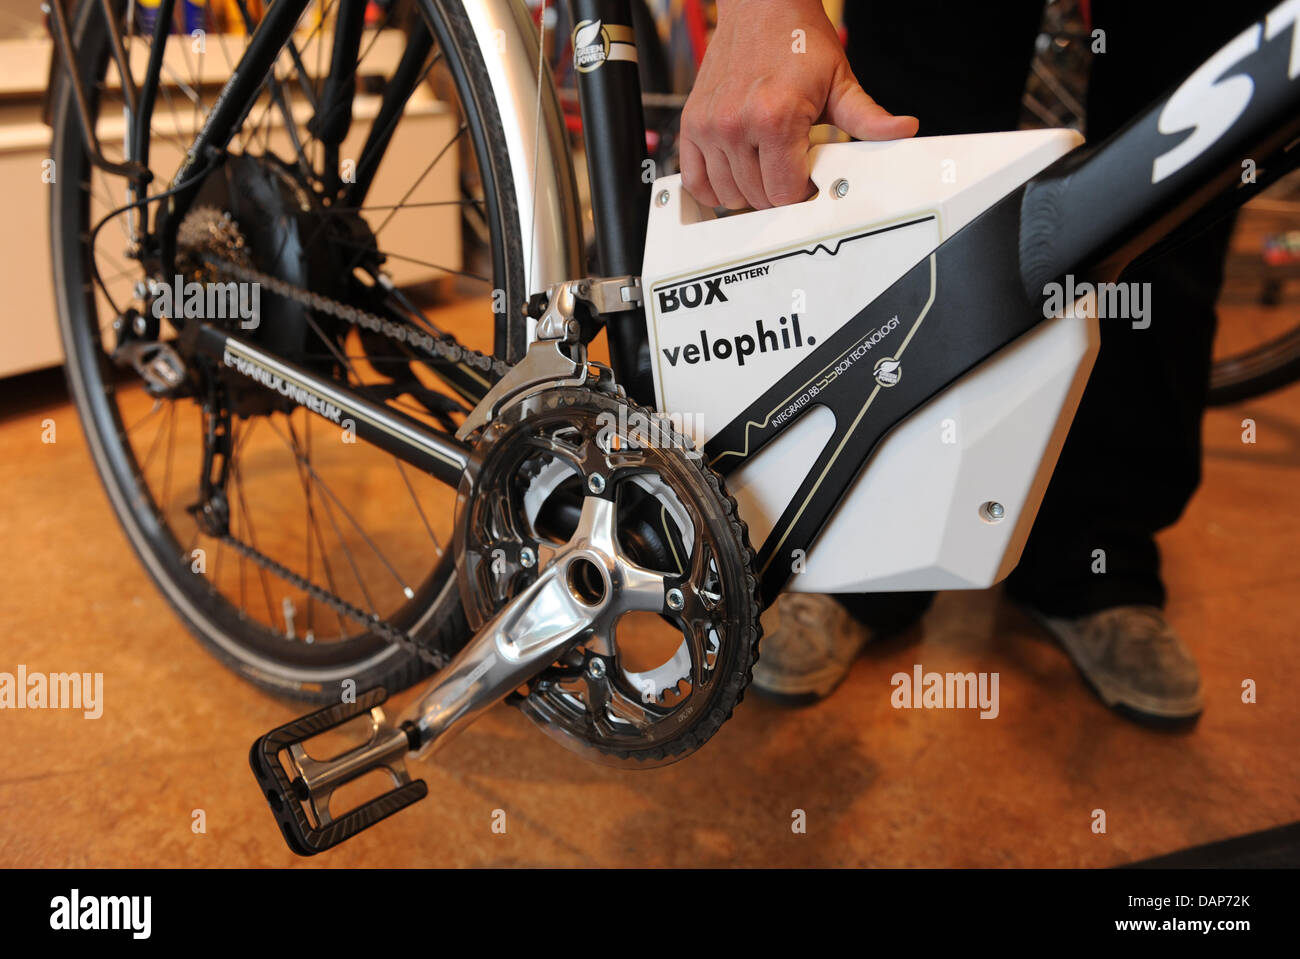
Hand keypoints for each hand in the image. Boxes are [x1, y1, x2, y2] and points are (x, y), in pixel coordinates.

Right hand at [679, 0, 918, 209]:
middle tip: (789, 169)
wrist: (761, 7)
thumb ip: (867, 117)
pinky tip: (734, 175)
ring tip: (765, 168)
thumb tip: (901, 130)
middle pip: (757, 198)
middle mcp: (737, 124)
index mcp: (775, 117)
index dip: (801, 195)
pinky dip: (713, 188)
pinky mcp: (692, 124)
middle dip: (777, 193)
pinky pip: (695, 180)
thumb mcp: (839, 82)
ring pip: (727, 194)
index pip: (784, 193)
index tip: (808, 183)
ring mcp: (710, 126)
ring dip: (747, 192)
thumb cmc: (797, 41)